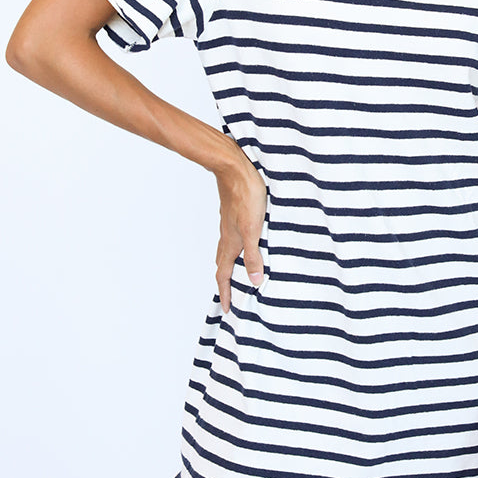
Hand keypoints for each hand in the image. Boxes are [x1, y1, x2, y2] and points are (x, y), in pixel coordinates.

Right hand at [214, 158, 267, 312]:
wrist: (234, 168)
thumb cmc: (245, 195)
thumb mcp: (254, 228)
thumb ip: (254, 254)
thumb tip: (254, 280)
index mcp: (231, 243)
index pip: (224, 274)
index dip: (226, 293)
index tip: (227, 309)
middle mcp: (228, 236)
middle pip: (223, 265)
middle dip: (225, 283)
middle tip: (229, 297)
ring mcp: (230, 225)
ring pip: (227, 251)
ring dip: (230, 266)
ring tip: (236, 276)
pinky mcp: (235, 214)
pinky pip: (233, 239)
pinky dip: (237, 250)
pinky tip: (246, 245)